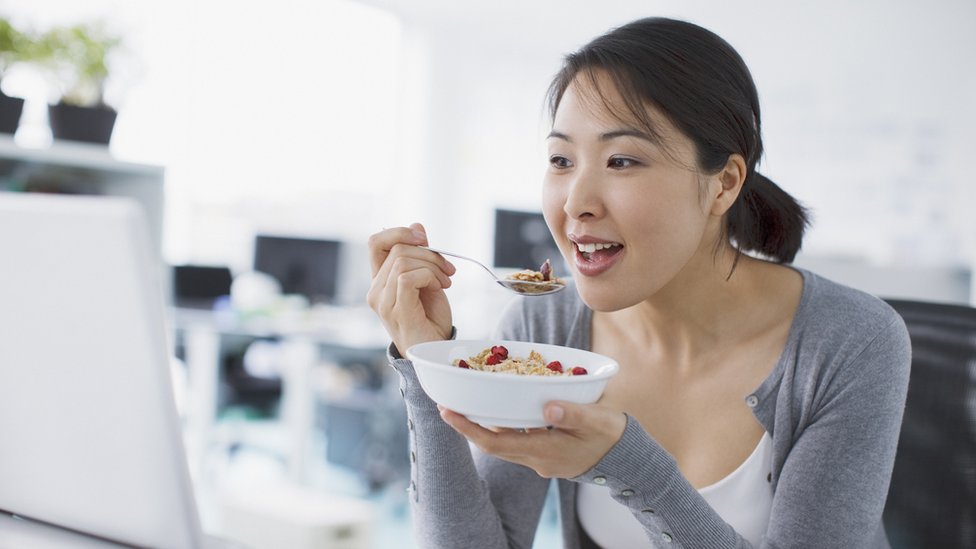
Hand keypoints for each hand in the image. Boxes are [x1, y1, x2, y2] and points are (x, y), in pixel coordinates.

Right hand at [367, 223, 456, 354]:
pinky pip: (407, 277)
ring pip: (403, 261)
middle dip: (429, 253)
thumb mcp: (428, 279)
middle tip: (449, 270)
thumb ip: (420, 255)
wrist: (437, 351)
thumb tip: (416, 226)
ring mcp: (382, 302)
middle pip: (397, 248)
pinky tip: (440, 288)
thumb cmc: (431, 319)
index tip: (424, 238)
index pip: (375, 242)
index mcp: (380, 281)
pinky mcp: (396, 311)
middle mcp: (376, 291)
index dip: (398, 232)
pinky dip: (429, 276)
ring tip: (445, 281)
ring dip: (433, 266)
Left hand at [439, 401, 626, 478]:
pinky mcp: (547, 453)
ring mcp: (541, 458)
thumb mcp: (597, 421)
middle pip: (493, 444)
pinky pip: (517, 440)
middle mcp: (536, 459)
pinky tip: (501, 409)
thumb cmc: (613, 437)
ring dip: (484, 426)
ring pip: (504, 442)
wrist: (629, 460)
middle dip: (469, 426)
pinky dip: (504, 425)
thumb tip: (547, 407)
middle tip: (447, 406)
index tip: (448, 413)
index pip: (496, 442)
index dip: (468, 429)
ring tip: (467, 405)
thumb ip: (572, 413)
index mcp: (544, 451)